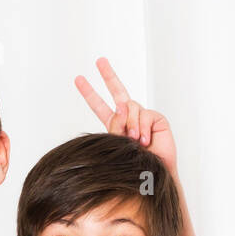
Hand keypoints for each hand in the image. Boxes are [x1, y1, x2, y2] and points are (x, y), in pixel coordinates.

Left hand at [75, 57, 176, 175]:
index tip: (78, 79)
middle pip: (118, 91)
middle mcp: (129, 117)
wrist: (153, 175)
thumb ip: (116, 125)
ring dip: (130, 125)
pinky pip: (144, 114)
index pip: (100, 106)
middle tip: (99, 60)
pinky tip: (145, 140)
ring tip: (135, 141)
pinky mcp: (156, 118)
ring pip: (130, 106)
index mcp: (115, 124)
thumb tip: (121, 105)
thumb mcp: (117, 145)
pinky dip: (142, 128)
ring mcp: (142, 116)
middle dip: (109, 75)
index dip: (89, 93)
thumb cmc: (134, 164)